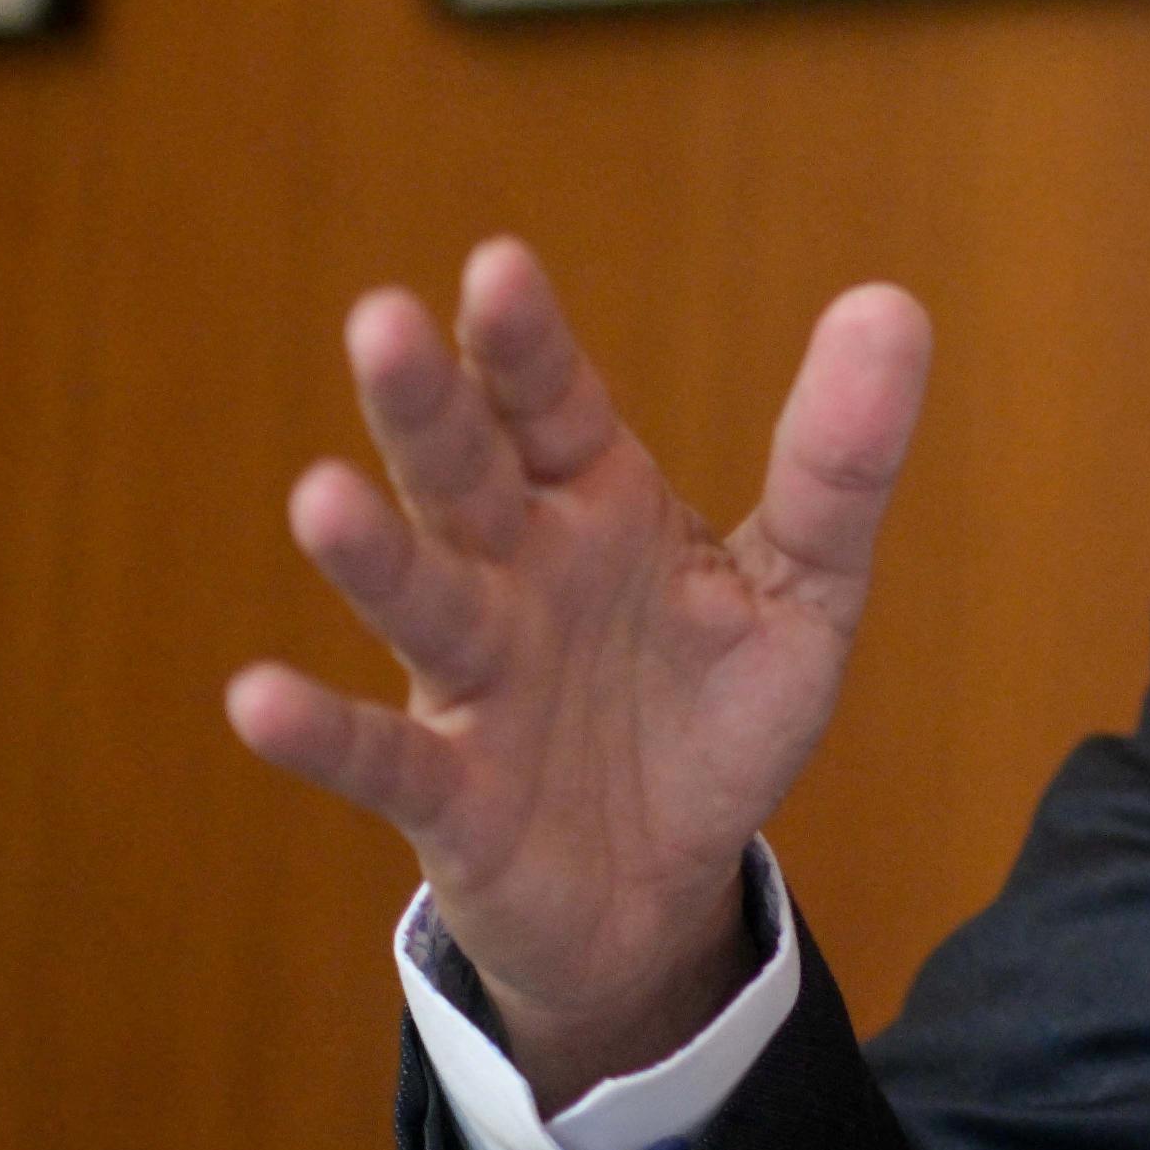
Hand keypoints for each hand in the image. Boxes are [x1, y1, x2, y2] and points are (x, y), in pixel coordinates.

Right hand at [226, 238, 930, 1107]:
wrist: (668, 884)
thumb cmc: (716, 713)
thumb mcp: (806, 587)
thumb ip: (839, 463)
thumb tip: (892, 301)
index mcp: (600, 504)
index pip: (555, 403)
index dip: (527, 342)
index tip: (499, 265)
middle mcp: (519, 572)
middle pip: (465, 474)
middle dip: (427, 405)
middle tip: (381, 322)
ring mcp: (475, 678)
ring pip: (418, 598)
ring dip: (369, 551)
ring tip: (320, 494)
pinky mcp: (450, 792)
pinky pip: (382, 758)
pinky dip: (324, 734)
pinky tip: (257, 698)